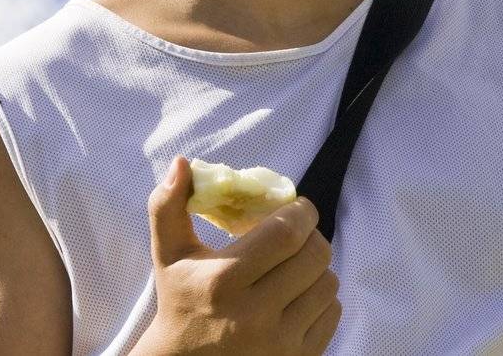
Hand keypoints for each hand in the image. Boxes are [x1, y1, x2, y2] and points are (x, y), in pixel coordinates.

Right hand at [135, 156, 341, 354]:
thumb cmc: (180, 301)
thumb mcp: (168, 255)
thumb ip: (169, 206)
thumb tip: (181, 163)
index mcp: (222, 282)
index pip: (286, 233)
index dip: (300, 212)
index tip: (295, 207)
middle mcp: (254, 315)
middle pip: (315, 255)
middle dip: (310, 235)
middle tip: (297, 233)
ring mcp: (279, 343)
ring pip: (329, 283)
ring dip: (317, 267)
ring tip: (294, 265)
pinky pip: (333, 313)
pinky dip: (321, 298)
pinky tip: (297, 296)